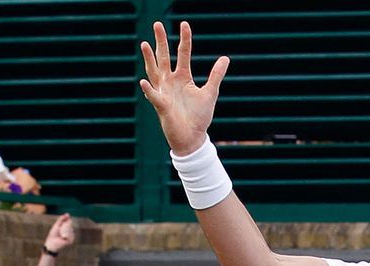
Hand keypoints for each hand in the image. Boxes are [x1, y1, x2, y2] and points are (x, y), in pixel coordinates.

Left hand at [45, 214, 75, 249]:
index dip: (66, 221)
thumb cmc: (53, 235)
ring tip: (60, 235)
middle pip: (70, 225)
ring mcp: (71, 237)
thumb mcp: (57, 225)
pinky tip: (62, 237)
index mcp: (66, 229)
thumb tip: (68, 214)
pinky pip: (70, 234)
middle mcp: (69, 233)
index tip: (60, 224)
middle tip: (60, 230)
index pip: (69, 222)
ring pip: (71, 229)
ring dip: (64, 230)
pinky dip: (65, 234)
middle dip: (65, 225)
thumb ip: (61, 219)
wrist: (51, 244)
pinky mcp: (71, 241)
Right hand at [137, 21, 229, 156]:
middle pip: (164, 57)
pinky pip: (154, 97)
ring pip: (154, 72)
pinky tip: (144, 82)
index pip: (183, 53)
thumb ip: (216, 75)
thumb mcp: (210, 93)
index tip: (184, 24)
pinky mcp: (162, 106)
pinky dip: (150, 90)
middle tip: (157, 24)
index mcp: (183, 77)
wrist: (192, 138)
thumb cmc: (199, 117)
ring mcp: (164, 93)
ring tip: (144, 44)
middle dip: (161, 41)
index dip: (184, 39)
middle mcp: (170, 82)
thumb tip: (225, 58)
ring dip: (149, 59)